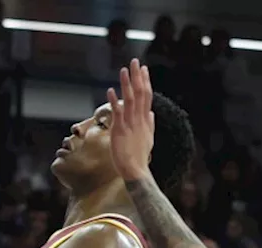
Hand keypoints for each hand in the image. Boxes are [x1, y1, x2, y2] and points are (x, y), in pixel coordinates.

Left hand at [106, 59, 155, 182]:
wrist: (136, 171)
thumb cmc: (140, 156)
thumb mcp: (148, 138)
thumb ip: (150, 124)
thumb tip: (152, 113)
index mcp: (145, 120)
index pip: (146, 96)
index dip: (144, 82)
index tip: (143, 69)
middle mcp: (139, 119)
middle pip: (139, 94)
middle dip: (137, 77)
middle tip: (135, 62)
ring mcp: (130, 124)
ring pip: (130, 100)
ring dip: (127, 84)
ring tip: (124, 70)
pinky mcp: (120, 131)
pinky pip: (117, 113)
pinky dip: (114, 101)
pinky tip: (110, 90)